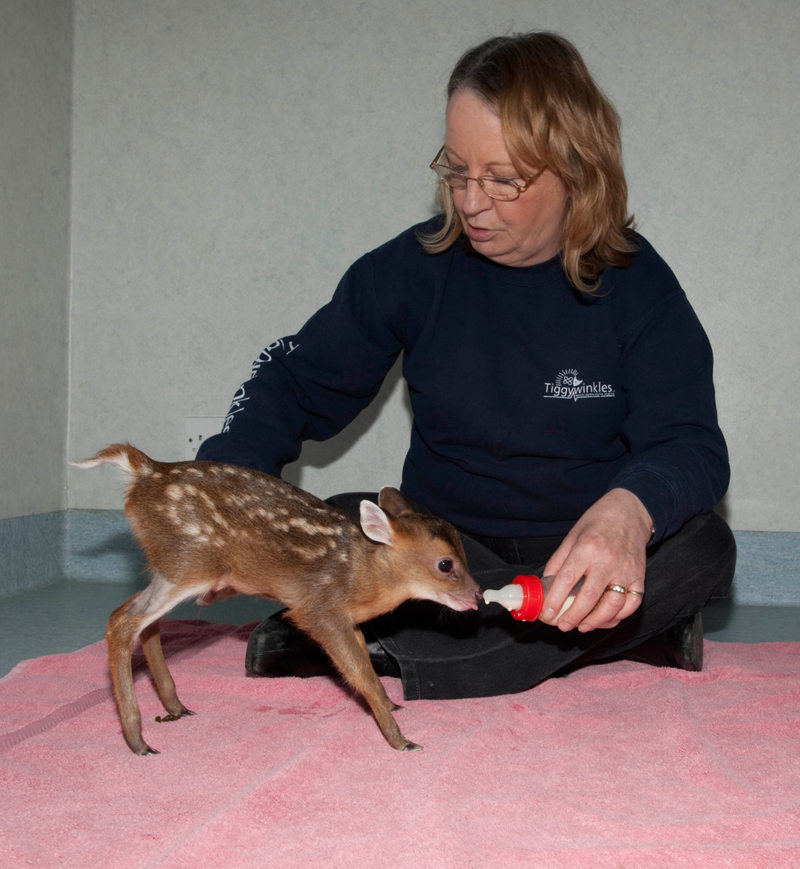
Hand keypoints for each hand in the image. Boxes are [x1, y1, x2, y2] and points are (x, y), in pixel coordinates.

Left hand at [540, 488, 651, 631]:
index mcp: (586, 548)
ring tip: (582, 626)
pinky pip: (632, 603)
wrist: (629, 511)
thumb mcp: (572, 536)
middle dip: (573, 616)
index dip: (555, 600)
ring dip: (596, 621)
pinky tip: (606, 619)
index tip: (547, 613)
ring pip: (612, 605)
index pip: (567, 579)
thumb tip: (546, 584)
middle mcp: (607, 560)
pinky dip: (619, 616)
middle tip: (563, 625)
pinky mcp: (640, 576)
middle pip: (590, 597)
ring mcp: (626, 570)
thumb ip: (559, 560)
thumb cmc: (597, 522)